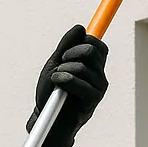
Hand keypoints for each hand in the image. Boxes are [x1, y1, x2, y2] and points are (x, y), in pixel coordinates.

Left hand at [25, 24, 108, 146]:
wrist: (47, 119)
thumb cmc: (52, 93)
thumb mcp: (55, 63)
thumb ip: (66, 45)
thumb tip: (80, 27)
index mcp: (94, 66)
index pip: (97, 43)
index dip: (82, 41)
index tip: (66, 52)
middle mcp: (100, 76)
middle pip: (91, 49)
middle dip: (70, 53)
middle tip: (60, 63)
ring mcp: (98, 88)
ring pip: (81, 65)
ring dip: (62, 69)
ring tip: (56, 80)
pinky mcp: (92, 100)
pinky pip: (78, 81)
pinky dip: (62, 79)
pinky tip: (57, 85)